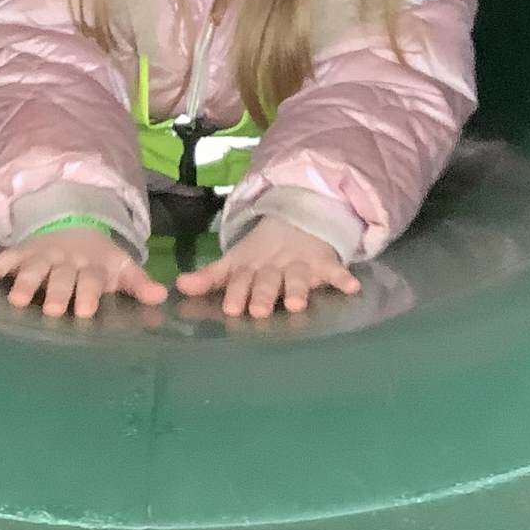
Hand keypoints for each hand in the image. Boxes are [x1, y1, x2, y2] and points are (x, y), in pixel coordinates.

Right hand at [0, 228, 166, 318]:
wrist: (72, 224)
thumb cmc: (97, 259)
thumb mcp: (120, 268)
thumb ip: (138, 284)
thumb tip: (162, 297)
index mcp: (93, 265)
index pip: (92, 278)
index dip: (89, 292)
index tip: (85, 310)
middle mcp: (67, 259)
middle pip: (62, 276)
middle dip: (57, 291)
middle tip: (52, 309)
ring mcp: (43, 255)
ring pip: (34, 268)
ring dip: (25, 282)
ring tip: (16, 300)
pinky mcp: (21, 252)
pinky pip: (5, 258)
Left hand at [175, 216, 361, 317]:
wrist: (297, 219)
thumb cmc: (261, 253)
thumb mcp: (235, 262)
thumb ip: (209, 277)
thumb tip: (177, 286)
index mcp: (250, 267)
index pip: (241, 279)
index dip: (235, 291)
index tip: (230, 307)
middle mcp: (274, 267)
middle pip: (268, 280)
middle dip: (262, 293)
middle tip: (257, 310)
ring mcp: (300, 264)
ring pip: (298, 277)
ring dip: (297, 289)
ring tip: (295, 305)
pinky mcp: (323, 263)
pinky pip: (335, 270)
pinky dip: (343, 278)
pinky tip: (352, 287)